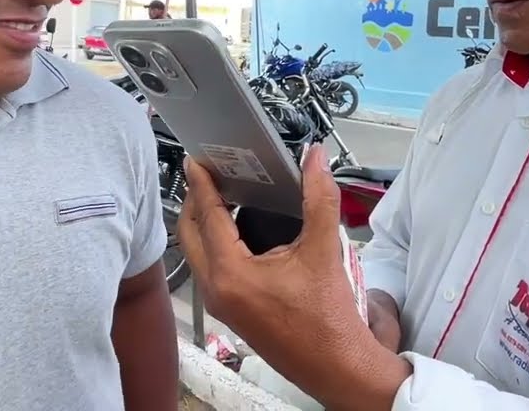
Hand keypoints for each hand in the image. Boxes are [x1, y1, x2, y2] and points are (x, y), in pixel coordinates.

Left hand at [178, 145, 410, 410]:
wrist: (338, 367)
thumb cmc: (328, 320)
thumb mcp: (323, 251)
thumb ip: (318, 198)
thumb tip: (314, 160)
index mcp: (231, 275)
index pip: (208, 216)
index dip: (202, 183)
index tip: (197, 160)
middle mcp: (217, 291)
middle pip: (190, 234)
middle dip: (194, 201)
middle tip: (206, 176)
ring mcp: (221, 305)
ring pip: (198, 254)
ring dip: (203, 225)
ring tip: (220, 197)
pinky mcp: (231, 312)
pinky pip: (210, 270)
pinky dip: (215, 245)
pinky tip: (236, 233)